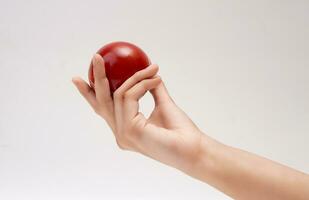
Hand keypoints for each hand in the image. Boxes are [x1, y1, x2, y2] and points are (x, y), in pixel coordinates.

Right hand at [72, 54, 203, 171]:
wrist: (194, 149)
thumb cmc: (181, 131)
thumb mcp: (163, 104)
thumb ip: (152, 90)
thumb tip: (149, 73)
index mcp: (126, 130)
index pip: (105, 110)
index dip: (91, 94)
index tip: (82, 78)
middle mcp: (121, 134)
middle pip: (101, 102)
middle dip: (97, 78)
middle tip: (96, 57)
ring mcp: (123, 134)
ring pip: (118, 95)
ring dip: (136, 77)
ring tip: (152, 68)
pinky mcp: (129, 130)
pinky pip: (130, 96)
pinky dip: (143, 84)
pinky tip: (156, 79)